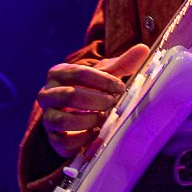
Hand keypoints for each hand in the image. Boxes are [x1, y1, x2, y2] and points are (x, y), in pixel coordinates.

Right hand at [37, 43, 149, 157]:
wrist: (79, 114)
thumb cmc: (92, 89)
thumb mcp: (105, 75)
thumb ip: (122, 63)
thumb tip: (144, 49)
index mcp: (58, 73)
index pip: (78, 73)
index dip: (103, 81)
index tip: (120, 88)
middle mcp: (47, 94)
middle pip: (69, 96)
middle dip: (96, 101)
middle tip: (113, 103)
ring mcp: (48, 117)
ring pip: (63, 120)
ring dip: (89, 120)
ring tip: (104, 118)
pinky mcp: (53, 139)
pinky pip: (65, 141)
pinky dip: (84, 139)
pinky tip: (96, 133)